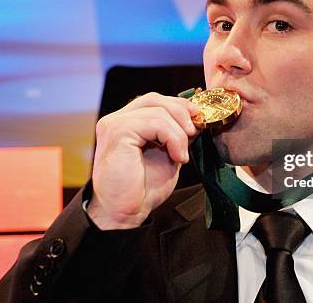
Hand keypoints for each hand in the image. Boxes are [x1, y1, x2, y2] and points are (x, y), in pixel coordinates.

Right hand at [87, 92, 199, 229]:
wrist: (125, 212)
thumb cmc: (142, 188)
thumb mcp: (168, 155)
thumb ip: (176, 135)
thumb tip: (195, 119)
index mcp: (126, 123)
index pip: (154, 101)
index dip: (178, 105)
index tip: (198, 119)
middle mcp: (116, 119)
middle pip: (155, 99)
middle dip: (181, 112)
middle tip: (196, 131)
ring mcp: (114, 124)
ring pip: (158, 111)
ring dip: (179, 133)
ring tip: (182, 154)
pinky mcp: (117, 132)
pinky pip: (155, 123)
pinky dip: (173, 138)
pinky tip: (177, 156)